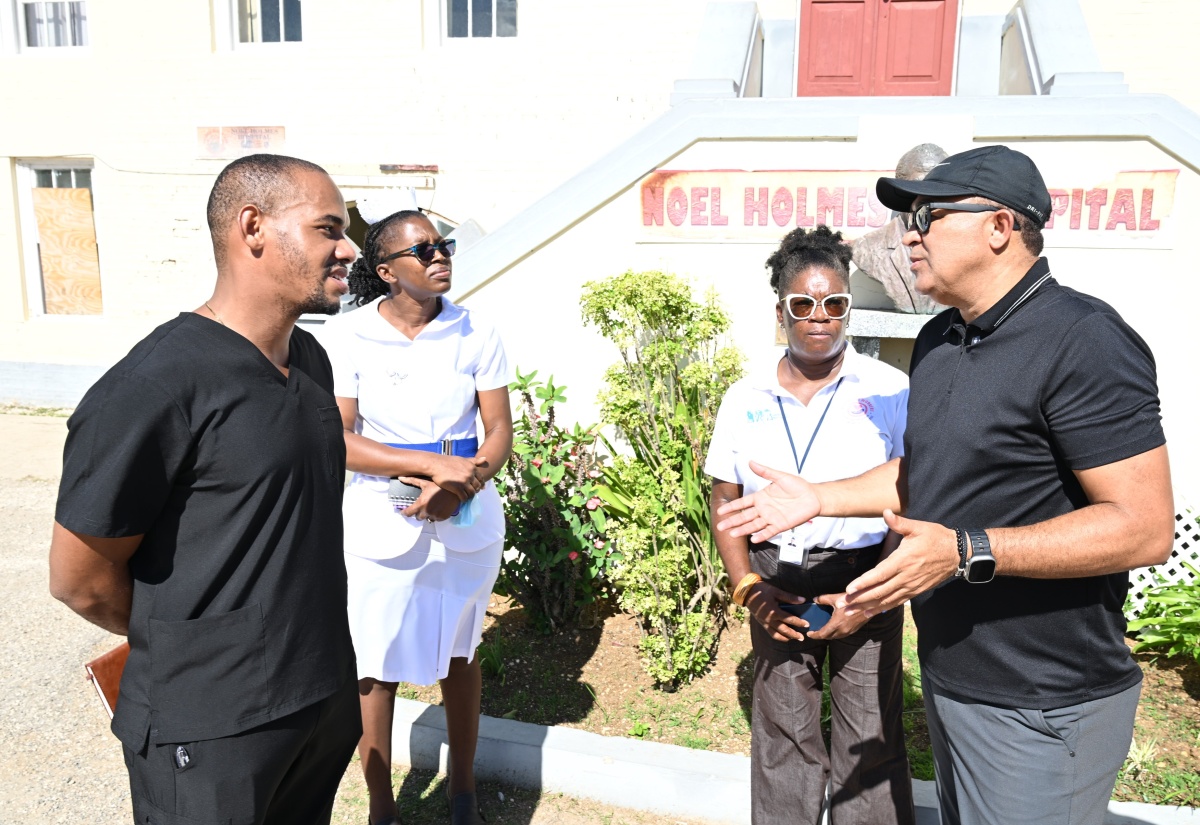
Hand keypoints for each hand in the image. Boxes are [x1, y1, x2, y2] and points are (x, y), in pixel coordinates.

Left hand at [399, 477, 461, 521]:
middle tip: (420, 507)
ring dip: (427, 514)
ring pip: (428, 519)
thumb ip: (412, 481)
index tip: (403, 512)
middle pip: (418, 517)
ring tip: (430, 507)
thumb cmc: (439, 484)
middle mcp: (427, 511)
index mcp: (421, 503)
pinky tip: (437, 508)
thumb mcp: (425, 482)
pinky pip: (436, 519)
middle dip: (418, 513)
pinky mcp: (443, 517)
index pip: (409, 513)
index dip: (405, 512)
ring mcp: (436, 515)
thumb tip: (400, 477)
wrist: (455, 488)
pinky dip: (435, 515)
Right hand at [428, 455, 487, 501]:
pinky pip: (464, 497)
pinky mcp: (457, 488)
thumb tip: (485, 458)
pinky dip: (463, 499)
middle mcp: (470, 475)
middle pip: (477, 487)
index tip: (476, 487)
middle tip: (470, 492)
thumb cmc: (449, 462)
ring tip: (466, 496)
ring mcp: (464, 482)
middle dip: (474, 490)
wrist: (436, 465)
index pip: (481, 479)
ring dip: (469, 496)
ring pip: (472, 493)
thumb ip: (474, 461)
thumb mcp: (463, 459)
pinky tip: (461, 499)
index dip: (479, 484)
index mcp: (472, 468)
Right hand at [714, 461, 820, 542]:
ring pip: (754, 525)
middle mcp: (764, 509)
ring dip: (743, 530)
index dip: (732, 507)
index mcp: (761, 497)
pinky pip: (769, 531)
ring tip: (732, 534)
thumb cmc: (798, 486)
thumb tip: (750, 461)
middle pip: (745, 516)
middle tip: (720, 526)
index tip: (720, 511)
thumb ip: (765, 471)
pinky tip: (753, 539)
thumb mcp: (780, 476)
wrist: (813, 496)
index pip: (743, 503)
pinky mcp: (781, 525)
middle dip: (732, 521)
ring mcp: (771, 518)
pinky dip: (761, 535)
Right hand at [743, 581, 809, 642]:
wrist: (747, 592)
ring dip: (786, 638)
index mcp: (774, 611)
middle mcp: (769, 619)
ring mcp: (765, 623)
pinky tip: (784, 637)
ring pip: (776, 634)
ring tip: (794, 639)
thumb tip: (803, 600)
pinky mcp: (762, 623)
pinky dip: (778, 637)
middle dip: (794, 634)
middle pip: (784, 630)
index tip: (807, 624)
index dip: (799, 622)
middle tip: (802, 637)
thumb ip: (790, 597)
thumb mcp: (776, 591)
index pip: (789, 619)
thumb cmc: (763, 590)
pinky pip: (771, 633)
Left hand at [806, 592, 870, 639]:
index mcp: (836, 624)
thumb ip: (823, 599)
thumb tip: (815, 600)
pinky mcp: (854, 630)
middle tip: (815, 631)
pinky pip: (842, 635)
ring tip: (824, 629)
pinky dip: (836, 633)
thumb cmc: (851, 600)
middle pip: (828, 637)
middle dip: (821, 635)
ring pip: (836, 637)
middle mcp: (842, 630)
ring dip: (829, 635)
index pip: (822, 634)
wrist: (868, 604)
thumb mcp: (835, 598)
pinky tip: (835, 628)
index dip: (814, 635)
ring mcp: (849, 631)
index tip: (809, 633)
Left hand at [838, 509, 958, 617]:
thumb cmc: (935, 537)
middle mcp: (906, 577)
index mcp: (904, 560)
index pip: (880, 575)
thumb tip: (886, 512)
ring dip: (867, 607)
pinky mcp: (915, 591)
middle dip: (859, 599)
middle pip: (879, 591)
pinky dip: (882, 608)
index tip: (849, 590)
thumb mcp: (918, 527)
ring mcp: (911, 586)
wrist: (956, 553)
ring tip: (850, 613)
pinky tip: (870, 612)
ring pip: (886, 600)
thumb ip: (899, 522)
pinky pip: (896, 602)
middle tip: (841, 605)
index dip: (864, 583)